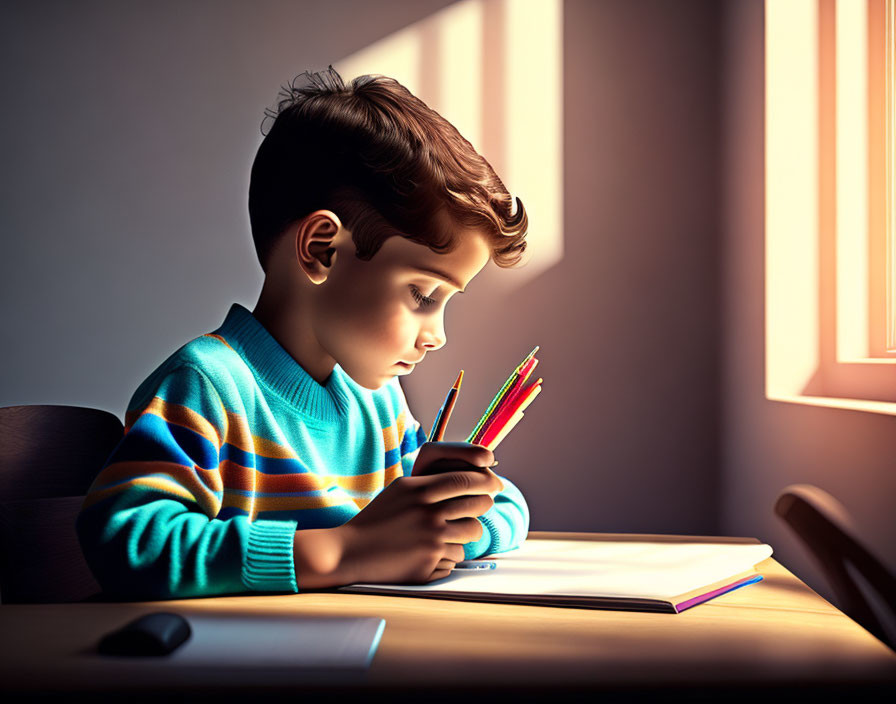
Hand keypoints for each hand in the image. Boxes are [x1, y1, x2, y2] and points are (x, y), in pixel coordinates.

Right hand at [334, 451, 503, 585]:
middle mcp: (429, 514)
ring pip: (473, 532)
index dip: (486, 481)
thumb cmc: (379, 518)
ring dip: (467, 531)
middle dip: (483, 503)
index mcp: (420, 491)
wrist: (350, 551)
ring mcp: (431, 540)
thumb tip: (470, 478)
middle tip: (479, 505)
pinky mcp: (431, 564)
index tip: (495, 483)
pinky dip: (449, 553)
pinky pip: (457, 555)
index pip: (466, 480)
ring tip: (450, 531)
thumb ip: (432, 482)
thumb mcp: (401, 489)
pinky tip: (430, 551)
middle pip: (477, 504)